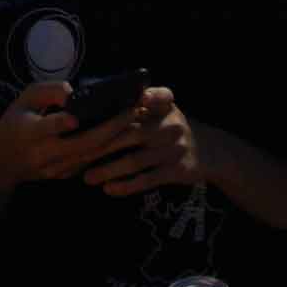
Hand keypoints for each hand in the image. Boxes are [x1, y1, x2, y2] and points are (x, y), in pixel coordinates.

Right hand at [0, 81, 126, 207]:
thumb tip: (74, 93)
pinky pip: (91, 162)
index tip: (78, 116)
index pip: (48, 129)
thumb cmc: (15, 123)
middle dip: (110, 128)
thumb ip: (47, 91)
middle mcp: (45, 154)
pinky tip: (125, 134)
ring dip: (116, 139)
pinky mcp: (66, 175)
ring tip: (136, 119)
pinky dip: (109, 148)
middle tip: (133, 109)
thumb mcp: (22, 100)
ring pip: (91, 155)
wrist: (2, 163)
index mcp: (30, 133)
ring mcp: (57, 169)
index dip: (61, 123)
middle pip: (82, 144)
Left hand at [82, 84, 204, 195]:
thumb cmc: (173, 128)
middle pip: (130, 134)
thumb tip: (99, 105)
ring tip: (87, 178)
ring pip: (134, 161)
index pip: (154, 97)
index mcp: (164, 107)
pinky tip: (108, 189)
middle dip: (101, 146)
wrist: (210, 152)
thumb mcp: (165, 110)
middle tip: (77, 155)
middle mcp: (169, 126)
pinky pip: (146, 180)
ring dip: (108, 170)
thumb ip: (141, 104)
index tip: (119, 105)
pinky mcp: (176, 171)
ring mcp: (173, 149)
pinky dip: (126, 186)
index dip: (143, 99)